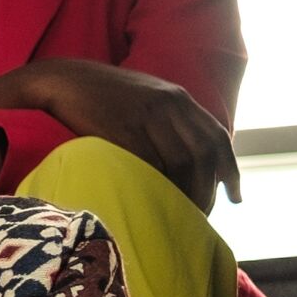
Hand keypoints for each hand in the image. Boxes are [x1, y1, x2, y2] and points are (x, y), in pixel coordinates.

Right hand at [0, 59, 238, 208]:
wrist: (62, 80)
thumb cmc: (99, 95)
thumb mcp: (143, 98)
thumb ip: (166, 120)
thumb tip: (184, 157)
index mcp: (177, 98)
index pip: (216, 136)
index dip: (230, 169)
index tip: (234, 196)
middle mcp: (170, 104)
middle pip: (204, 153)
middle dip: (208, 189)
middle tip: (201, 216)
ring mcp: (148, 115)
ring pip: (182, 161)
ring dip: (185, 192)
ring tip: (179, 216)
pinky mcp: (125, 128)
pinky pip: (152, 163)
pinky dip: (158, 185)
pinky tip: (155, 201)